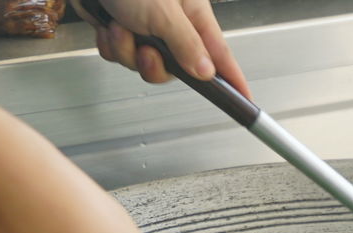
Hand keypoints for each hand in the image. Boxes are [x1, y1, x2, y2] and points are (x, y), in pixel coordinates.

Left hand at [74, 0, 249, 94]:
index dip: (233, 78)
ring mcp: (146, 26)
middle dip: (153, 65)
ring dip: (126, 50)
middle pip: (174, 68)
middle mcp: (172, 22)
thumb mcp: (164, 12)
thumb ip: (187, 45)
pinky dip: (110, 44)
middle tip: (145, 52)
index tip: (244, 98)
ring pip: (142, 64)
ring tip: (120, 26)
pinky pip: (120, 54)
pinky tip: (108, 24)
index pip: (220, 54)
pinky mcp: (122, 28)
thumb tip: (206, 72)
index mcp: (192, 13)